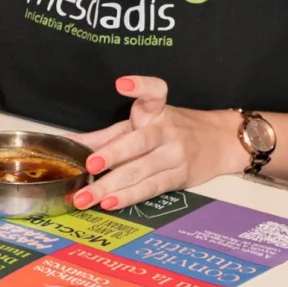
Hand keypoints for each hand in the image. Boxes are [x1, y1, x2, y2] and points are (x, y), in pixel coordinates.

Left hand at [69, 77, 249, 208]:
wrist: (220, 142)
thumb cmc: (172, 131)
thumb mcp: (141, 124)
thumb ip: (104, 135)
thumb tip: (67, 142)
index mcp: (156, 110)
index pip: (154, 91)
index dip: (140, 86)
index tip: (122, 84)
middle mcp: (167, 131)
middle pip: (139, 142)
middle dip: (113, 154)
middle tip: (90, 164)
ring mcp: (175, 155)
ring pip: (141, 171)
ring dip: (111, 186)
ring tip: (86, 197)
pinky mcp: (178, 177)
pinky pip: (151, 188)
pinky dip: (129, 196)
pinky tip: (110, 202)